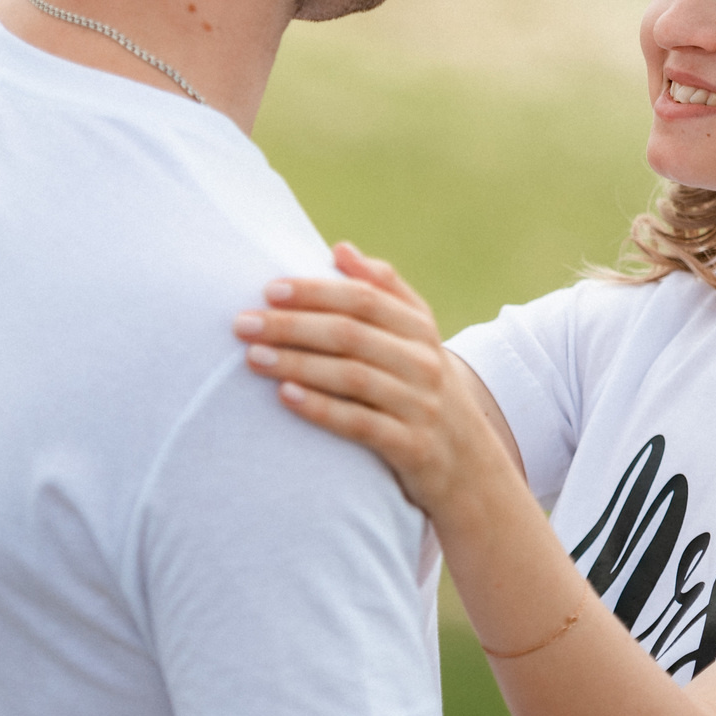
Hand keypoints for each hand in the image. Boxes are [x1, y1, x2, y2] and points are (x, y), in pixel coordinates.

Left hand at [234, 244, 509, 531]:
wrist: (471, 466)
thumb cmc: (426, 390)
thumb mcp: (417, 338)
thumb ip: (383, 290)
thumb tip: (340, 248)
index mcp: (420, 329)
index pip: (365, 299)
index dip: (316, 291)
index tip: (270, 289)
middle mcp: (423, 362)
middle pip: (351, 335)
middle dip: (292, 326)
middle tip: (243, 323)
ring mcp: (420, 405)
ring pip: (352, 377)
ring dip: (298, 364)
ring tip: (253, 357)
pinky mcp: (412, 447)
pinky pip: (361, 423)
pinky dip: (321, 408)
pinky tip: (285, 397)